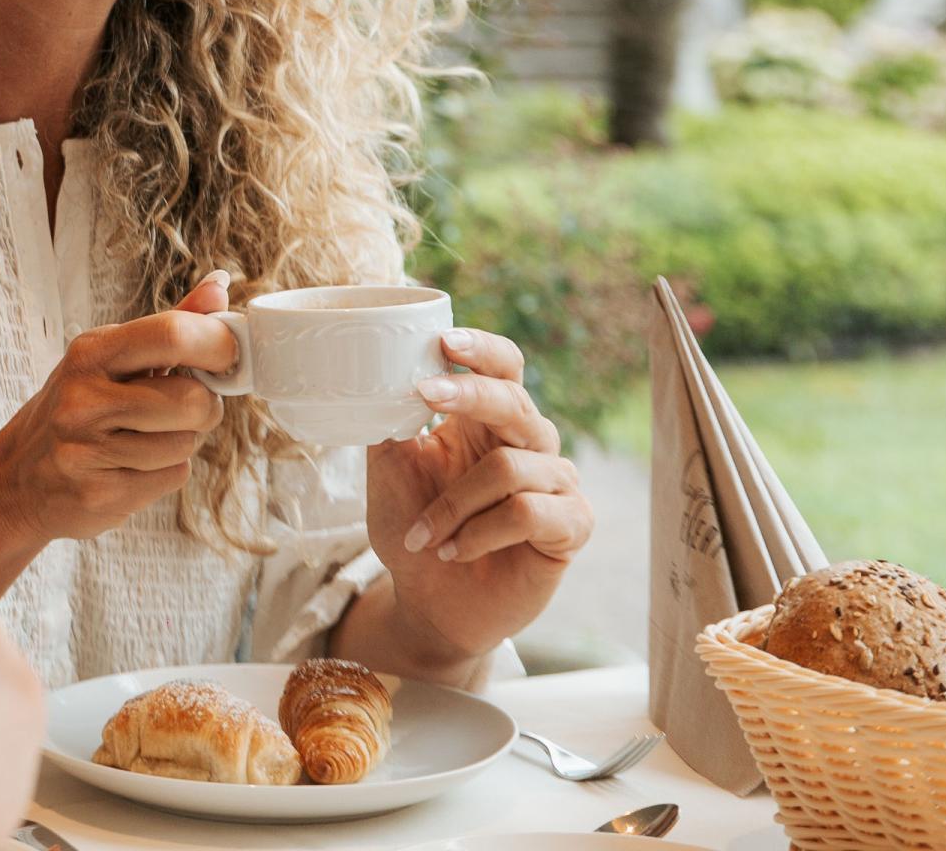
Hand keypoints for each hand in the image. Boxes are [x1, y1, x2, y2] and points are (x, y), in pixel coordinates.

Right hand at [0, 273, 234, 544]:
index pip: (172, 335)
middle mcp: (84, 399)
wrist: (17, 478)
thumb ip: (169, 324)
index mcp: (91, 353)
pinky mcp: (100, 495)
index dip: (217, 344)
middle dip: (206, 406)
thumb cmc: (75, 407)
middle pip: (192, 400)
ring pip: (186, 444)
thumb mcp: (109, 357)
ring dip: (182, 442)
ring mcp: (88, 450)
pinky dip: (165, 473)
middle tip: (190, 405)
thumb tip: (221, 286)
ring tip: (147, 437)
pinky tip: (133, 465)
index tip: (230, 355)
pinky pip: (172, 478)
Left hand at [365, 329, 591, 668]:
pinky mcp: (571, 525)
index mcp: (487, 420)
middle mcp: (528, 442)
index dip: (481, 349)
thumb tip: (375, 376)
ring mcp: (554, 482)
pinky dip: (482, 531)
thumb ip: (389, 421)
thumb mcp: (390, 471)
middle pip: (513, 400)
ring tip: (424, 535)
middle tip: (424, 393)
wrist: (430, 605)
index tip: (445, 341)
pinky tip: (456, 551)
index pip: (503, 366)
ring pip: (508, 466)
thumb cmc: (415, 531)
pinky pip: (528, 512)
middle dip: (467, 393)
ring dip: (454, 504)